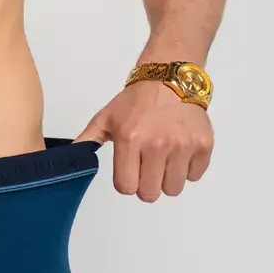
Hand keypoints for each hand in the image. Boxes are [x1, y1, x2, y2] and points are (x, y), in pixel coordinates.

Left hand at [73, 79, 213, 200]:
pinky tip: (180, 150)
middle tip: (147, 166)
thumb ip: (87, 140)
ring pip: (173, 188)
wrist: (169, 78)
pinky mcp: (203, 146)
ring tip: (164, 156)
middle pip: (150, 194)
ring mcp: (182, 146)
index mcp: (130, 140)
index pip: (126, 187)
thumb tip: (70, 157)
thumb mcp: (106, 117)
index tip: (129, 170)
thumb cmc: (136, 100)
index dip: (126, 182)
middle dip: (146, 184)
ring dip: (167, 178)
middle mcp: (157, 145)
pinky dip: (187, 168)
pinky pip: (194, 175)